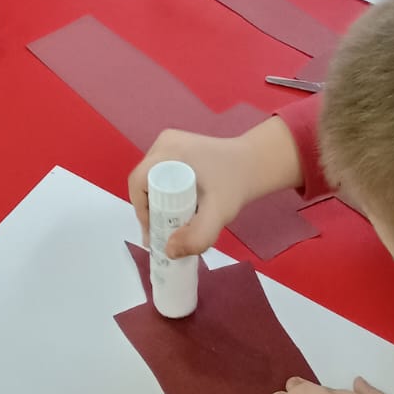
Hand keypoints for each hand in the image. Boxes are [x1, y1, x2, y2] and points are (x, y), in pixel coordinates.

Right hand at [129, 119, 300, 256]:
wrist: (254, 164)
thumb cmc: (235, 185)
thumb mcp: (218, 214)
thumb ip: (197, 236)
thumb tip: (168, 251)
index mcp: (169, 151)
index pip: (139, 182)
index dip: (142, 210)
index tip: (155, 233)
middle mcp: (164, 143)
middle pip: (143, 181)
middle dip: (150, 210)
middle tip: (163, 233)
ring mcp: (169, 143)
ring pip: (150, 179)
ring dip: (156, 202)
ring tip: (171, 224)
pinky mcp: (176, 148)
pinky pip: (160, 174)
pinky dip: (164, 193)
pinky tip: (178, 208)